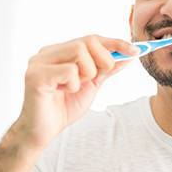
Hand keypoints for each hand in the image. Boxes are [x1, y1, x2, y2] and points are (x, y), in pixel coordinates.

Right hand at [13, 35, 138, 151]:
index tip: (136, 51)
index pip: (92, 38)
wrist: (43, 132)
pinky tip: (63, 93)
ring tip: (75, 87)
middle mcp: (48, 52)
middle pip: (88, 41)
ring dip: (87, 73)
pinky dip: (74, 84)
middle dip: (103, 60)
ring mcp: (39, 62)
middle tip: (96, 79)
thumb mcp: (92, 85)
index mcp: (59, 51)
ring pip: (80, 51)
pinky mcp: (36, 76)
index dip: (115, 43)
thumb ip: (107, 69)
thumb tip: (129, 55)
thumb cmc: (63, 108)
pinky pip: (69, 71)